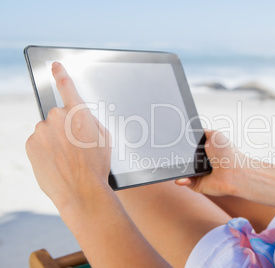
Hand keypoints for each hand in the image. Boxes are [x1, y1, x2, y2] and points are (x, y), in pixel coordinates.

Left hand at [26, 62, 111, 209]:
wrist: (81, 190)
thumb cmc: (97, 165)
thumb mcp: (105, 138)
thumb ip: (91, 121)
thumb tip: (80, 118)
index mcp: (78, 113)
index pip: (67, 87)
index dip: (61, 74)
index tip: (54, 66)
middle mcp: (56, 118)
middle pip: (58, 116)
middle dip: (65, 127)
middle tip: (75, 146)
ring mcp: (41, 131)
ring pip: (47, 130)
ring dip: (55, 139)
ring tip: (67, 158)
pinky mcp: (30, 144)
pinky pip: (38, 141)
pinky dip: (46, 149)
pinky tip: (57, 162)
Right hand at [175, 130, 246, 195]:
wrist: (233, 171)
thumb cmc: (228, 153)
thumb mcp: (214, 135)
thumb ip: (201, 132)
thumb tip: (190, 129)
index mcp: (204, 150)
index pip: (187, 147)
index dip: (180, 145)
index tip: (172, 142)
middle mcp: (200, 161)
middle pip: (182, 158)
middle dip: (176, 155)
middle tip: (172, 153)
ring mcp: (197, 173)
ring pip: (181, 170)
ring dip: (177, 168)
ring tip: (175, 164)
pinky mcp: (196, 184)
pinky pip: (184, 181)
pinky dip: (181, 179)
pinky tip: (181, 177)